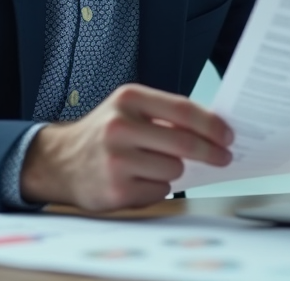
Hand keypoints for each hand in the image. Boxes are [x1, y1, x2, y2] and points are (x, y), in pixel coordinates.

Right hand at [19, 83, 232, 211]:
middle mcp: (120, 126)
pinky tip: (138, 180)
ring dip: (175, 171)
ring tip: (154, 164)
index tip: (228, 135)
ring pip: (174, 170)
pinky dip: (158, 187)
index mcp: (129, 98)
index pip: (183, 110)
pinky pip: (160, 191)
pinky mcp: (116, 190)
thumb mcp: (128, 110)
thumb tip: (213, 131)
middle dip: (211, 152)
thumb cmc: (104, 133)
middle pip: (184, 143)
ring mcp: (117, 160)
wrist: (60, 161)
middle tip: (224, 157)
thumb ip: (165, 116)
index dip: (212, 125)